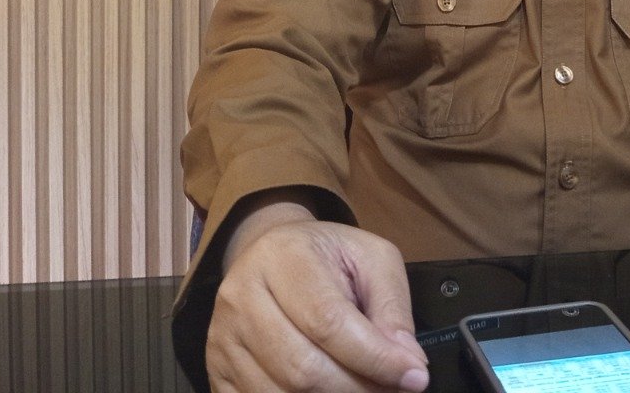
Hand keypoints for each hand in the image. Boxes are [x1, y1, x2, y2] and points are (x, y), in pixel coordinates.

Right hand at [207, 200, 428, 392]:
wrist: (271, 251)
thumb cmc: (326, 255)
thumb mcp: (371, 259)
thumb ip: (392, 307)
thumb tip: (408, 363)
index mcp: (283, 257)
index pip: (328, 321)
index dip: (374, 358)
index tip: (413, 376)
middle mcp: (242, 296)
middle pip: (302, 368)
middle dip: (356, 387)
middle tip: (389, 388)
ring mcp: (223, 336)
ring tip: (362, 388)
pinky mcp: (216, 368)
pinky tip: (328, 392)